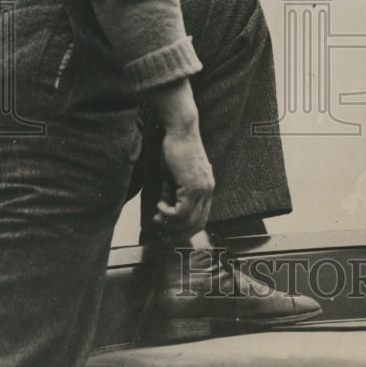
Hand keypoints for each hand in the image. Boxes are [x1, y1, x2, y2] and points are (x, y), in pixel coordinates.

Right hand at [146, 78, 214, 235]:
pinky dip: (168, 214)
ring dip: (170, 223)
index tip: (169, 234)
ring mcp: (202, 189)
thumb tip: (163, 211)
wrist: (180, 131)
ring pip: (189, 220)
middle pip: (197, 224)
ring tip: (157, 216)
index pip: (201, 218)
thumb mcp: (172, 177)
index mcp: (206, 188)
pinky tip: (159, 205)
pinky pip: (181, 212)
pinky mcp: (193, 186)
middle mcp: (208, 190)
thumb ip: (171, 194)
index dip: (185, 230)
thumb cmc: (174, 149)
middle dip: (178, 233)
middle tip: (161, 235)